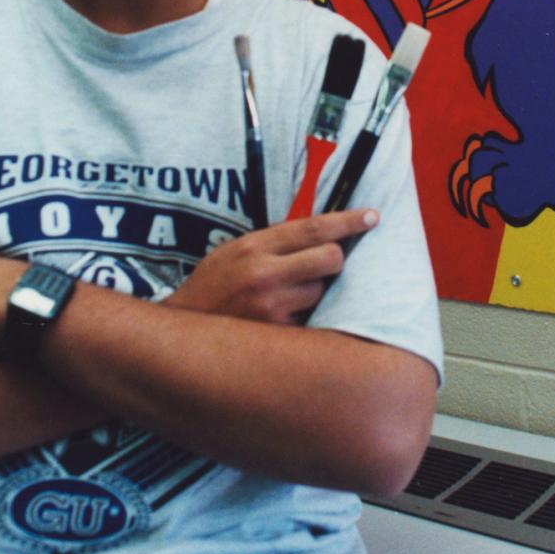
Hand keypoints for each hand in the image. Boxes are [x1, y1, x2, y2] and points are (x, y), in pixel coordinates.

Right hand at [162, 209, 376, 324]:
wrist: (181, 333)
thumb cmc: (213, 288)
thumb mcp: (234, 252)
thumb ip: (273, 243)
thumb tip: (320, 232)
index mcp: (255, 247)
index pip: (314, 227)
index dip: (349, 221)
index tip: (373, 216)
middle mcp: (265, 274)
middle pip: (331, 258)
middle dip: (333, 260)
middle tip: (321, 267)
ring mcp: (272, 308)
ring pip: (322, 291)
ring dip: (315, 293)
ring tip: (287, 298)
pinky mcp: (278, 336)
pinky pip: (310, 320)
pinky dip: (303, 318)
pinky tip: (282, 319)